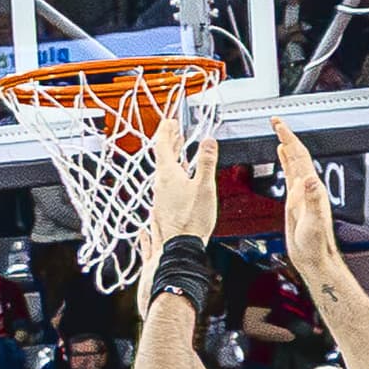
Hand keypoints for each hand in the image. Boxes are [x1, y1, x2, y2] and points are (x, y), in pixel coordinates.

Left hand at [141, 124, 218, 261]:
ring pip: (164, 171)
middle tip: (174, 130)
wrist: (180, 248)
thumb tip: (208, 141)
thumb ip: (206, 162)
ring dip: (172, 157)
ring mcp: (160, 197)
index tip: (169, 121)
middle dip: (170, 141)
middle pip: (163, 157)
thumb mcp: (204, 186)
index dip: (166, 131)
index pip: (163, 145)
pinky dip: (172, 173)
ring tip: (178, 149)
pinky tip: (178, 179)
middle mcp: (160, 185)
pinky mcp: (163, 208)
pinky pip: (166, 184)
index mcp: (168, 175)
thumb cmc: (191, 220)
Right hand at [269, 122, 336, 267]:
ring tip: (278, 133)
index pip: (299, 156)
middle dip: (286, 136)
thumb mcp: (314, 221)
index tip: (279, 125)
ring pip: (293, 162)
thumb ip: (313, 199)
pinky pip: (289, 175)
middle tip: (275, 122)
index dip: (289, 138)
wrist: (313, 257)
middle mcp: (307, 186)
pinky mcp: (295, 200)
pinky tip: (281, 157)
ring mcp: (301, 192)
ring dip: (286, 146)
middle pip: (296, 154)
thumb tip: (309, 179)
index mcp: (310, 188)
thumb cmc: (315, 243)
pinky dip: (285, 162)